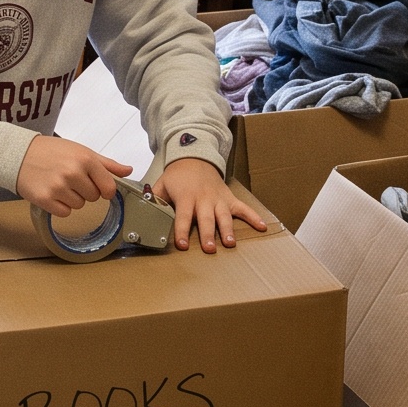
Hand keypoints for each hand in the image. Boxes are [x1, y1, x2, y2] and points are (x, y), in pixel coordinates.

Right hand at [18, 135, 130, 216]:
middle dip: (84, 191)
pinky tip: (51, 192)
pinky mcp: (45, 199)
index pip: (109, 187)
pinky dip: (59, 206)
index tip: (98, 187)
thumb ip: (106, 164)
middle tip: (70, 179)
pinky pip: (64, 213)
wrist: (19, 154)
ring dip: (71, 198)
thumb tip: (128, 171)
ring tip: (58, 183)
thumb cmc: (51, 151)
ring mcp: (58, 187)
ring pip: (79, 206)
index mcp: (85, 159)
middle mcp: (73, 173)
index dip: (105, 190)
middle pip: (94, 198)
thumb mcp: (81, 151)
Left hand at [154, 156, 269, 253]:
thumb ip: (154, 199)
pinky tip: (262, 227)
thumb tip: (144, 212)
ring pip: (224, 216)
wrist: (195, 156)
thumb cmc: (177, 175)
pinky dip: (254, 217)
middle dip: (208, 234)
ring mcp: (218, 199)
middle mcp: (204, 199)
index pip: (184, 217)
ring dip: (228, 230)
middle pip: (206, 219)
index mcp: (186, 197)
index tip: (182, 245)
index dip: (182, 231)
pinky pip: (243, 208)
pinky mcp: (229, 198)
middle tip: (210, 249)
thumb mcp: (162, 184)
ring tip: (230, 243)